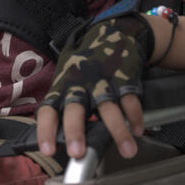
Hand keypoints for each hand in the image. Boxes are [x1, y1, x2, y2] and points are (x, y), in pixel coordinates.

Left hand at [36, 14, 155, 161]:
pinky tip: (139, 130)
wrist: (111, 32)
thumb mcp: (67, 80)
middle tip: (77, 153)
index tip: (47, 150)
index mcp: (62, 88)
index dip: (46, 130)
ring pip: (108, 108)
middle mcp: (80, 86)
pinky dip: (136, 116)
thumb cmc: (84, 63)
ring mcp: (102, 81)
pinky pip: (130, 99)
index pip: (48, 111)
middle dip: (75, 132)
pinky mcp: (123, 77)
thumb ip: (64, 106)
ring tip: (127, 150)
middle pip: (75, 110)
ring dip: (118, 131)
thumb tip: (60, 140)